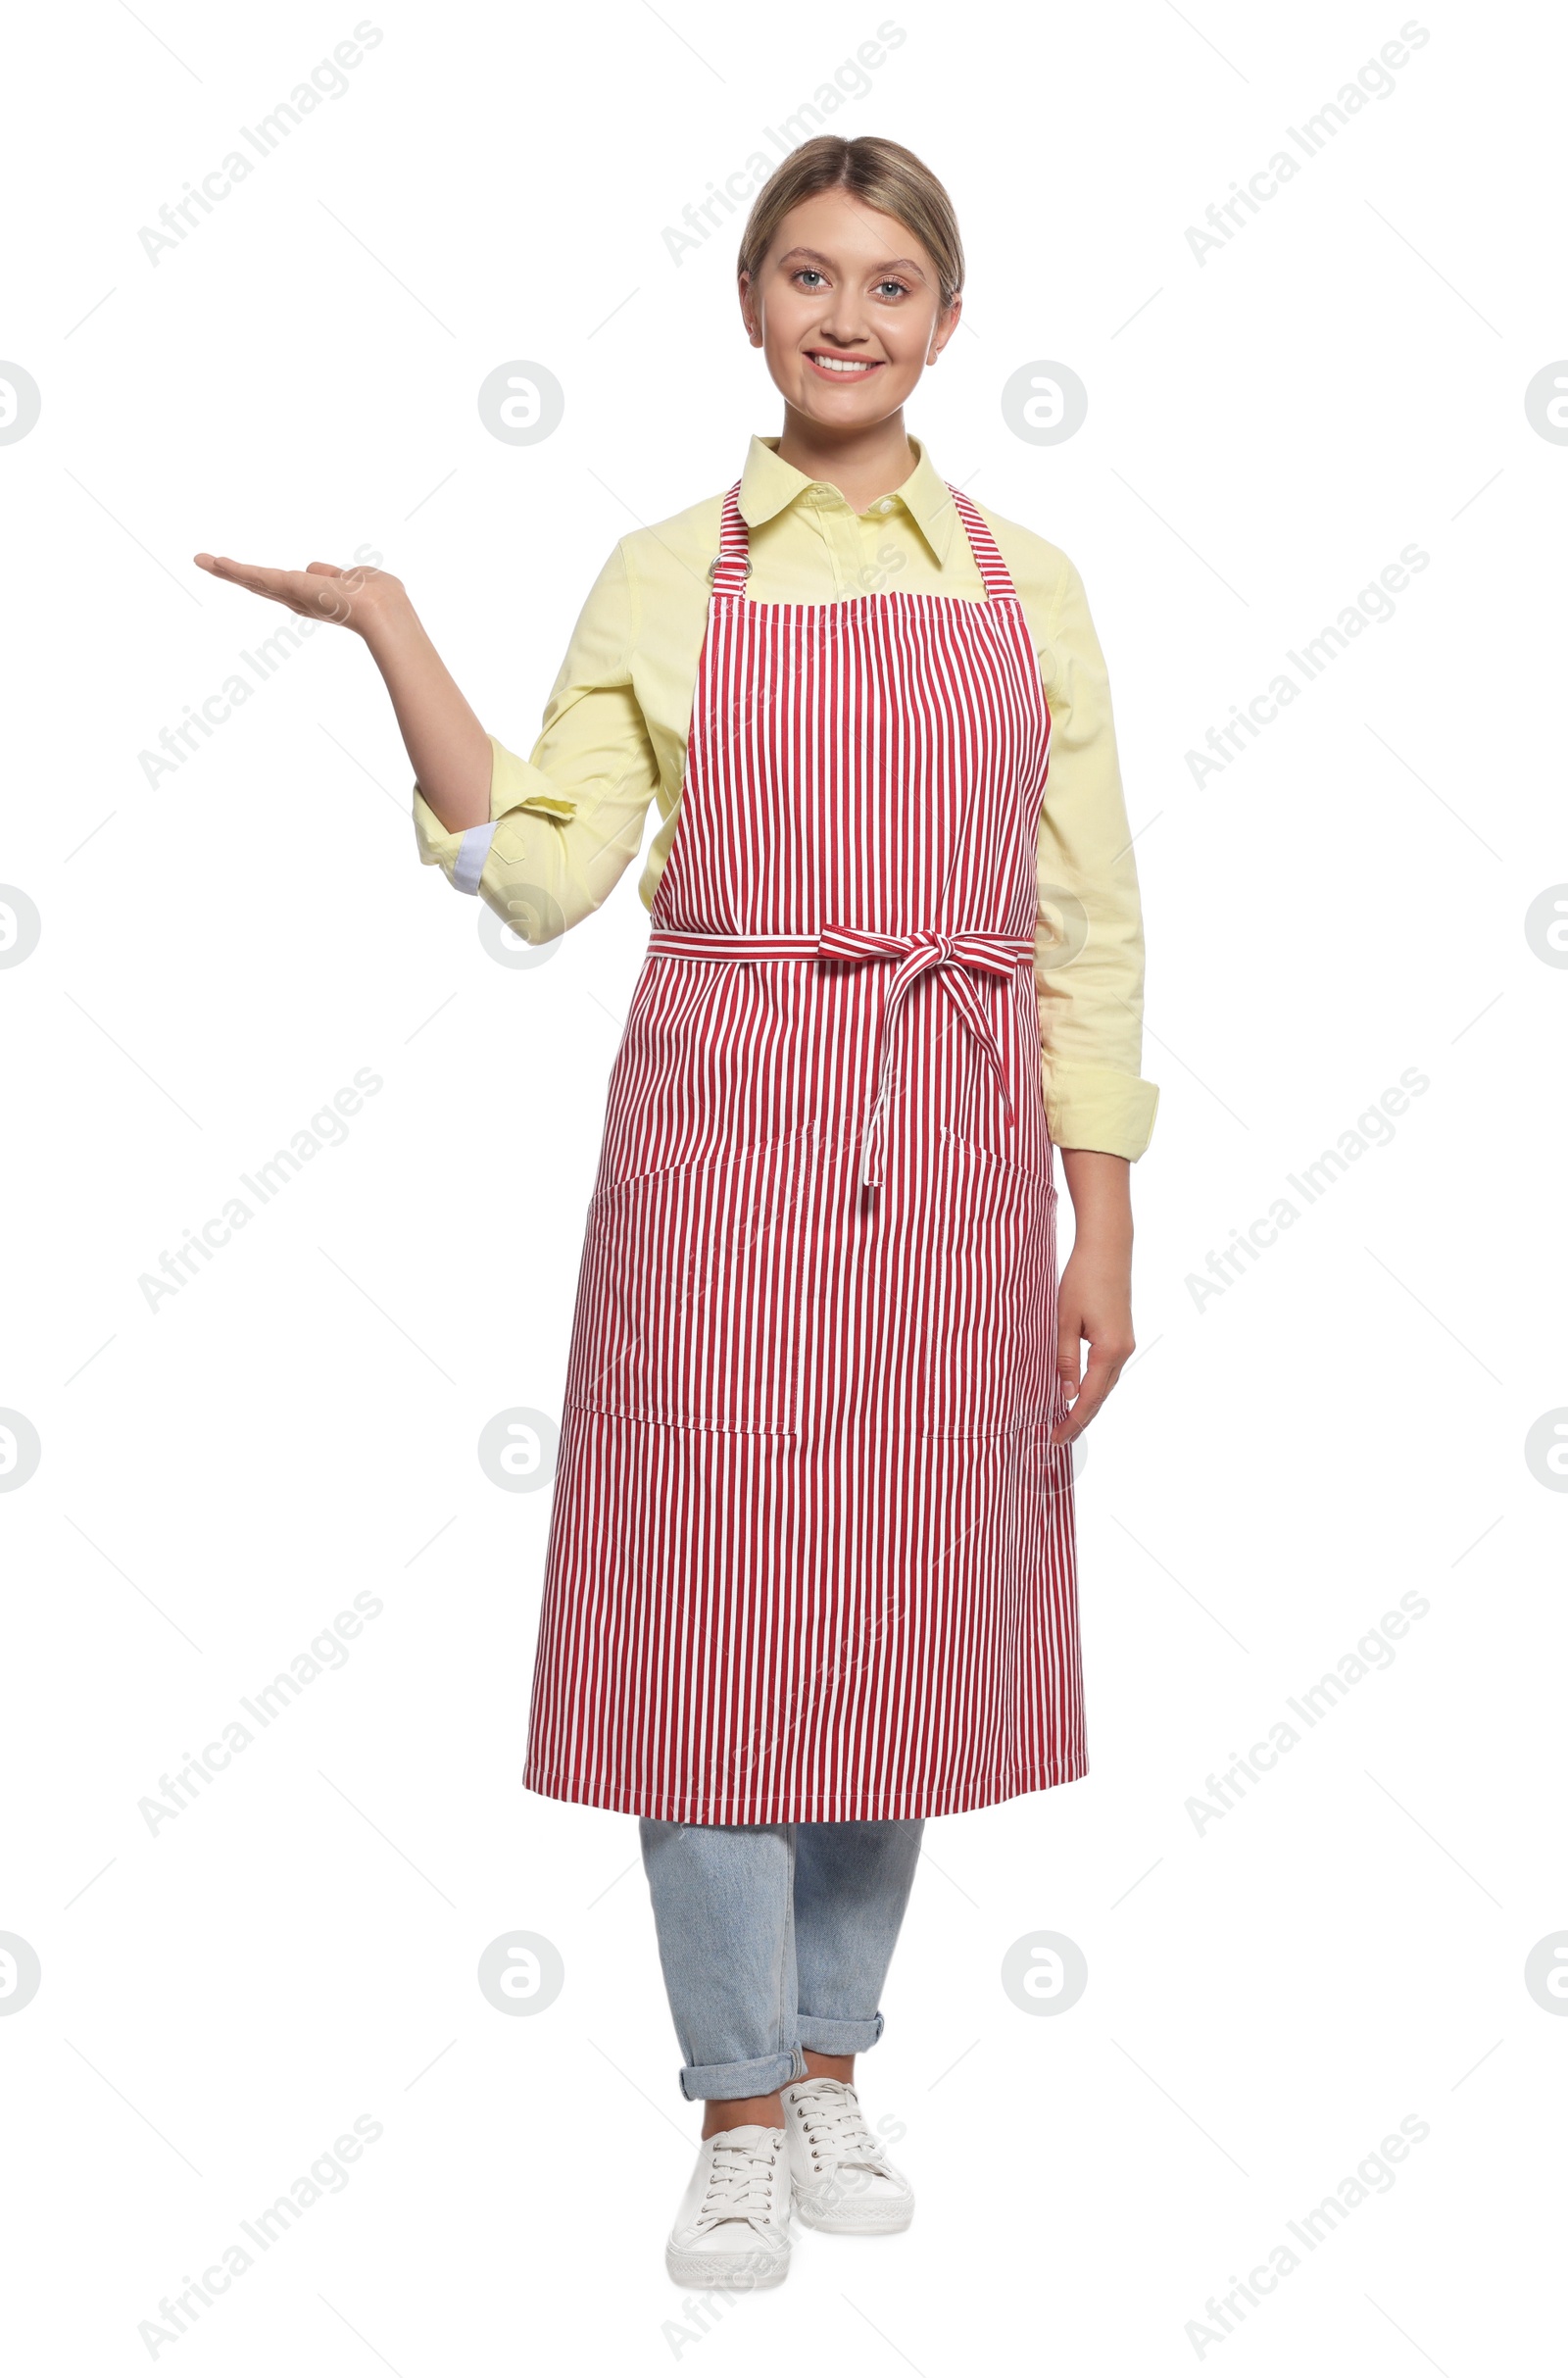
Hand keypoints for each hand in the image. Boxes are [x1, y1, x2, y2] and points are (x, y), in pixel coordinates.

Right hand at [192, 552, 406, 639]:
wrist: (381, 611)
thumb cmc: (379, 597)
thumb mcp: (355, 578)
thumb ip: (334, 574)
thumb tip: (314, 568)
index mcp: (315, 598)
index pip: (284, 587)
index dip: (265, 579)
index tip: (243, 573)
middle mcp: (298, 600)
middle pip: (259, 585)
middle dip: (233, 574)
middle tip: (206, 563)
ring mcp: (291, 595)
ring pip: (252, 580)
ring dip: (225, 570)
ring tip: (201, 560)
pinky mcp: (287, 586)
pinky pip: (256, 576)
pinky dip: (234, 569)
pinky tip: (213, 561)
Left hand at [1051, 1235, 1134, 1445]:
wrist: (1108, 1247)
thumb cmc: (1083, 1278)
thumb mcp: (1064, 1320)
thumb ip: (1064, 1359)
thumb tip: (1063, 1394)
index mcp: (1110, 1350)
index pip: (1089, 1398)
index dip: (1072, 1421)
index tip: (1055, 1439)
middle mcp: (1123, 1351)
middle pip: (1101, 1397)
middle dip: (1080, 1419)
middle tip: (1057, 1439)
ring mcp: (1126, 1343)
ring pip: (1106, 1385)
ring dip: (1087, 1405)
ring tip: (1065, 1422)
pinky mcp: (1122, 1335)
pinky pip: (1108, 1371)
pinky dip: (1093, 1386)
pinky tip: (1078, 1391)